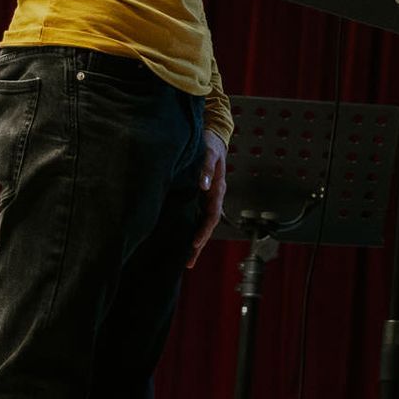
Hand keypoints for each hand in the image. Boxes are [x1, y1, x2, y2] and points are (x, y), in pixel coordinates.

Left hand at [189, 129, 228, 267]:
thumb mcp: (209, 153)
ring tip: (185, 260)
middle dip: (199, 245)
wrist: (212, 136)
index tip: (194, 243)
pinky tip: (180, 239)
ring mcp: (206, 198)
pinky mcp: (198, 196)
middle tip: (188, 262)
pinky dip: (190, 229)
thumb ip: (206, 168)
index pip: (212, 215)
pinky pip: (195, 216)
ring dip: (195, 241)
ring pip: (201, 224)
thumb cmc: (210, 144)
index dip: (203, 231)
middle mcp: (213, 197)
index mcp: (218, 189)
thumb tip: (203, 186)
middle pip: (207, 226)